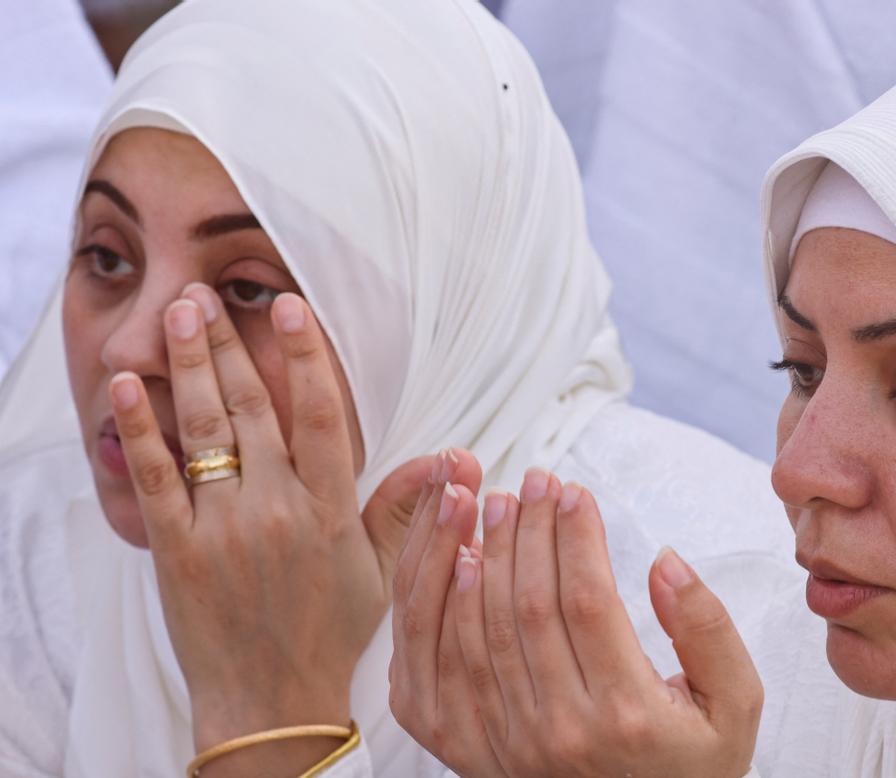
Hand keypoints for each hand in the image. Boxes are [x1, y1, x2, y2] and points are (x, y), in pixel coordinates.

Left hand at [110, 284, 480, 773]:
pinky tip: (126, 388)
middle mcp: (277, 510)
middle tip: (211, 294)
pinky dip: (138, 429)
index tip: (291, 308)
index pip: (320, 416)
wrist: (271, 704)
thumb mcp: (383, 573)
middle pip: (251, 408)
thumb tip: (459, 460)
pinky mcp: (178, 552)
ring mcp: (224, 529)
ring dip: (189, 366)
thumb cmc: (330, 634)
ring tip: (181, 317)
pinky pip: (155, 478)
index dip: (306, 356)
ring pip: (204, 430)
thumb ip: (409, 509)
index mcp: (330, 511)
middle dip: (230, 344)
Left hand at [392, 465, 763, 777]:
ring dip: (487, 554)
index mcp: (627, 714)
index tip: (576, 491)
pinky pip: (451, 667)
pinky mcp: (479, 750)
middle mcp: (563, 730)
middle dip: (530, 530)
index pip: (589, 601)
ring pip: (485, 629)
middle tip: (534, 480)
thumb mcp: (735, 703)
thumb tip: (667, 562)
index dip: (578, 537)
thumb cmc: (692, 764)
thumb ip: (708, 630)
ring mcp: (513, 743)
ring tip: (496, 502)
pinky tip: (461, 559)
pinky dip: (450, 607)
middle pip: (530, 607)